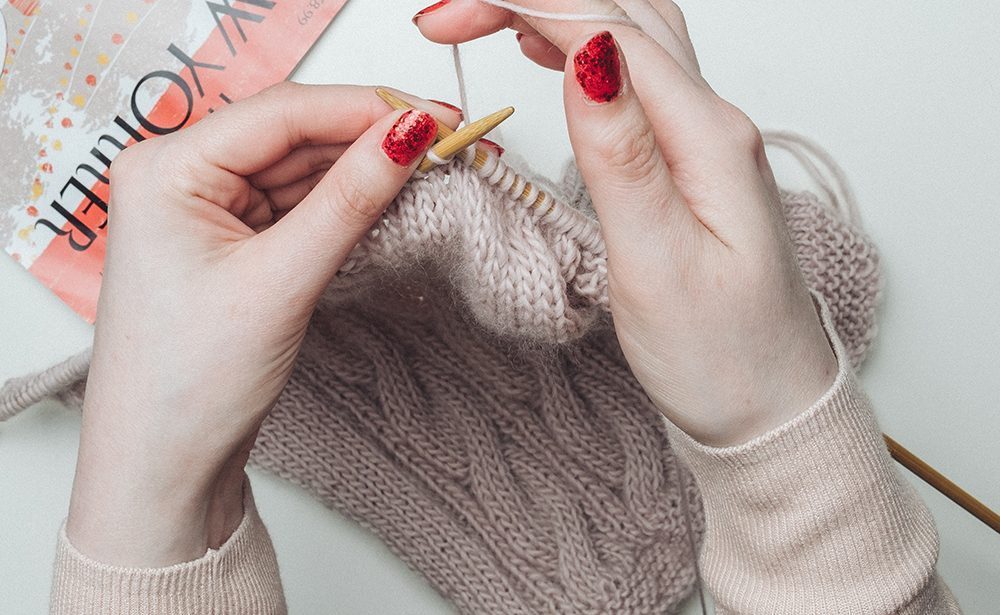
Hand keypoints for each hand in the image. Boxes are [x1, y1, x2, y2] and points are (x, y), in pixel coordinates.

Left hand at [67, 84, 454, 565]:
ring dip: (365, 172)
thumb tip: (409, 134)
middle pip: (296, 136)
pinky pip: (300, 206)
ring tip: (433, 168)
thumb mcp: (280, 281)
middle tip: (449, 139)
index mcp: (166, 169)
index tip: (437, 115)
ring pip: (303, 170)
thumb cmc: (186, 383)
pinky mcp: (234, 242)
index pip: (283, 113)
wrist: (163, 465)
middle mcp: (181, 178)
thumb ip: (349, 201)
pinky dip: (345, 204)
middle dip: (373, 139)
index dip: (367, 108)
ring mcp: (209, 211)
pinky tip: (389, 198)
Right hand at [415, 1, 837, 446]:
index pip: (608, 28)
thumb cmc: (722, 354)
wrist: (771, 405)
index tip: (442, 17)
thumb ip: (622, 156)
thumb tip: (590, 56)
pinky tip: (553, 57)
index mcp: (707, 138)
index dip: (521, 4)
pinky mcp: (691, 162)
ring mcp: (706, 140)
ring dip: (557, 13)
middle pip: (621, 12)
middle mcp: (715, 123)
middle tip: (445, 16)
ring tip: (483, 22)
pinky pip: (639, 75)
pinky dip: (586, 48)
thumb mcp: (660, 265)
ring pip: (632, 37)